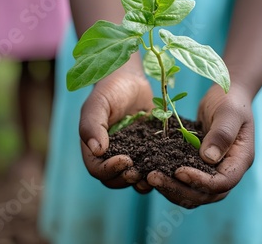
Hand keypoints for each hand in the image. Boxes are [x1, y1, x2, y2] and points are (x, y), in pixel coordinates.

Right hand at [79, 64, 153, 191]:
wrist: (132, 80)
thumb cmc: (111, 89)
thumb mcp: (99, 103)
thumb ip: (93, 125)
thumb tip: (97, 150)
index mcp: (94, 148)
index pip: (98, 169)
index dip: (110, 170)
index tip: (125, 160)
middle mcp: (111, 156)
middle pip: (115, 180)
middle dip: (127, 179)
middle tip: (139, 171)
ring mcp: (131, 155)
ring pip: (134, 179)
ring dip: (143, 181)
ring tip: (154, 174)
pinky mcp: (149, 152)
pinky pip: (153, 167)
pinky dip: (159, 170)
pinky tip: (169, 165)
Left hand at [147, 83, 254, 207]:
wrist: (227, 94)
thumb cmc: (230, 100)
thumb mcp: (229, 112)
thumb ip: (222, 133)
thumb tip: (208, 158)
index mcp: (240, 160)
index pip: (222, 182)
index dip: (200, 182)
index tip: (178, 171)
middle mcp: (227, 170)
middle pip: (205, 194)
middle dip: (179, 189)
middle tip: (153, 177)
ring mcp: (212, 171)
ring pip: (193, 193)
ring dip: (171, 188)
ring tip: (149, 176)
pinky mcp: (198, 166)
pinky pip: (185, 182)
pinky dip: (169, 180)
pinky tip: (150, 170)